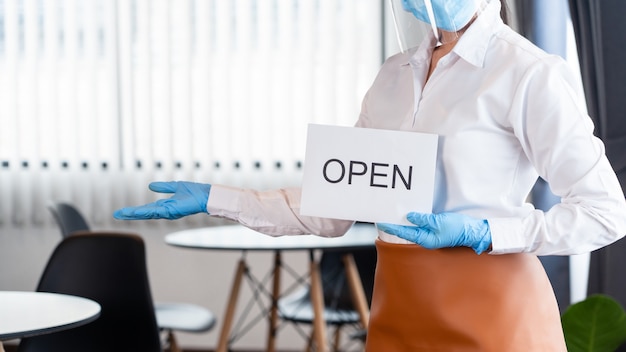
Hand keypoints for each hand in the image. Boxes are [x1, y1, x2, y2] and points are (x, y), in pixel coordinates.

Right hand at [113, 181, 211, 219]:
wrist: (206, 196)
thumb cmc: (195, 192)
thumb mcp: (176, 187)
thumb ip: (164, 187)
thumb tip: (151, 186)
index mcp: (166, 206)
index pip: (148, 209)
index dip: (136, 210)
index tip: (124, 211)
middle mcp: (165, 211)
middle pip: (144, 213)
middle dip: (130, 214)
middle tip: (116, 215)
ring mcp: (166, 212)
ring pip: (146, 214)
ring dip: (133, 214)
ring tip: (120, 214)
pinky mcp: (169, 211)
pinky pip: (153, 212)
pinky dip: (142, 212)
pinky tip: (133, 212)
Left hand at [376, 212, 491, 253]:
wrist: (473, 232)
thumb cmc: (458, 229)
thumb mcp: (440, 222)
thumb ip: (424, 219)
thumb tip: (410, 216)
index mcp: (426, 239)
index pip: (404, 232)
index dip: (392, 227)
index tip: (382, 222)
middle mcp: (426, 238)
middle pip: (406, 231)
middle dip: (395, 225)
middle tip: (383, 217)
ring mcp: (430, 235)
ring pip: (412, 228)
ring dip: (403, 222)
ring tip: (393, 215)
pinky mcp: (434, 230)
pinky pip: (420, 225)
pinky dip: (413, 220)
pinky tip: (408, 215)